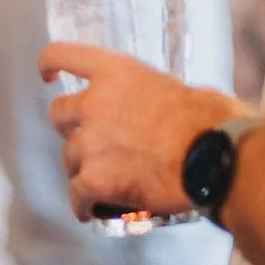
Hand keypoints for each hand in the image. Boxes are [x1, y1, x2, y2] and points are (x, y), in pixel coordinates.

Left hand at [41, 42, 244, 222]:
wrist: (216, 157)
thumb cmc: (212, 121)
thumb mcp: (177, 87)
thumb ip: (149, 91)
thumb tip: (155, 106)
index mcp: (115, 71)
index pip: (62, 54)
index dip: (49, 64)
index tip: (48, 75)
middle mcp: (95, 103)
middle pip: (58, 113)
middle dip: (72, 128)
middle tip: (92, 141)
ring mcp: (91, 142)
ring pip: (69, 157)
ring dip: (83, 167)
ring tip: (104, 181)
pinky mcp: (95, 179)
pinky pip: (76, 194)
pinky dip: (82, 204)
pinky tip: (91, 211)